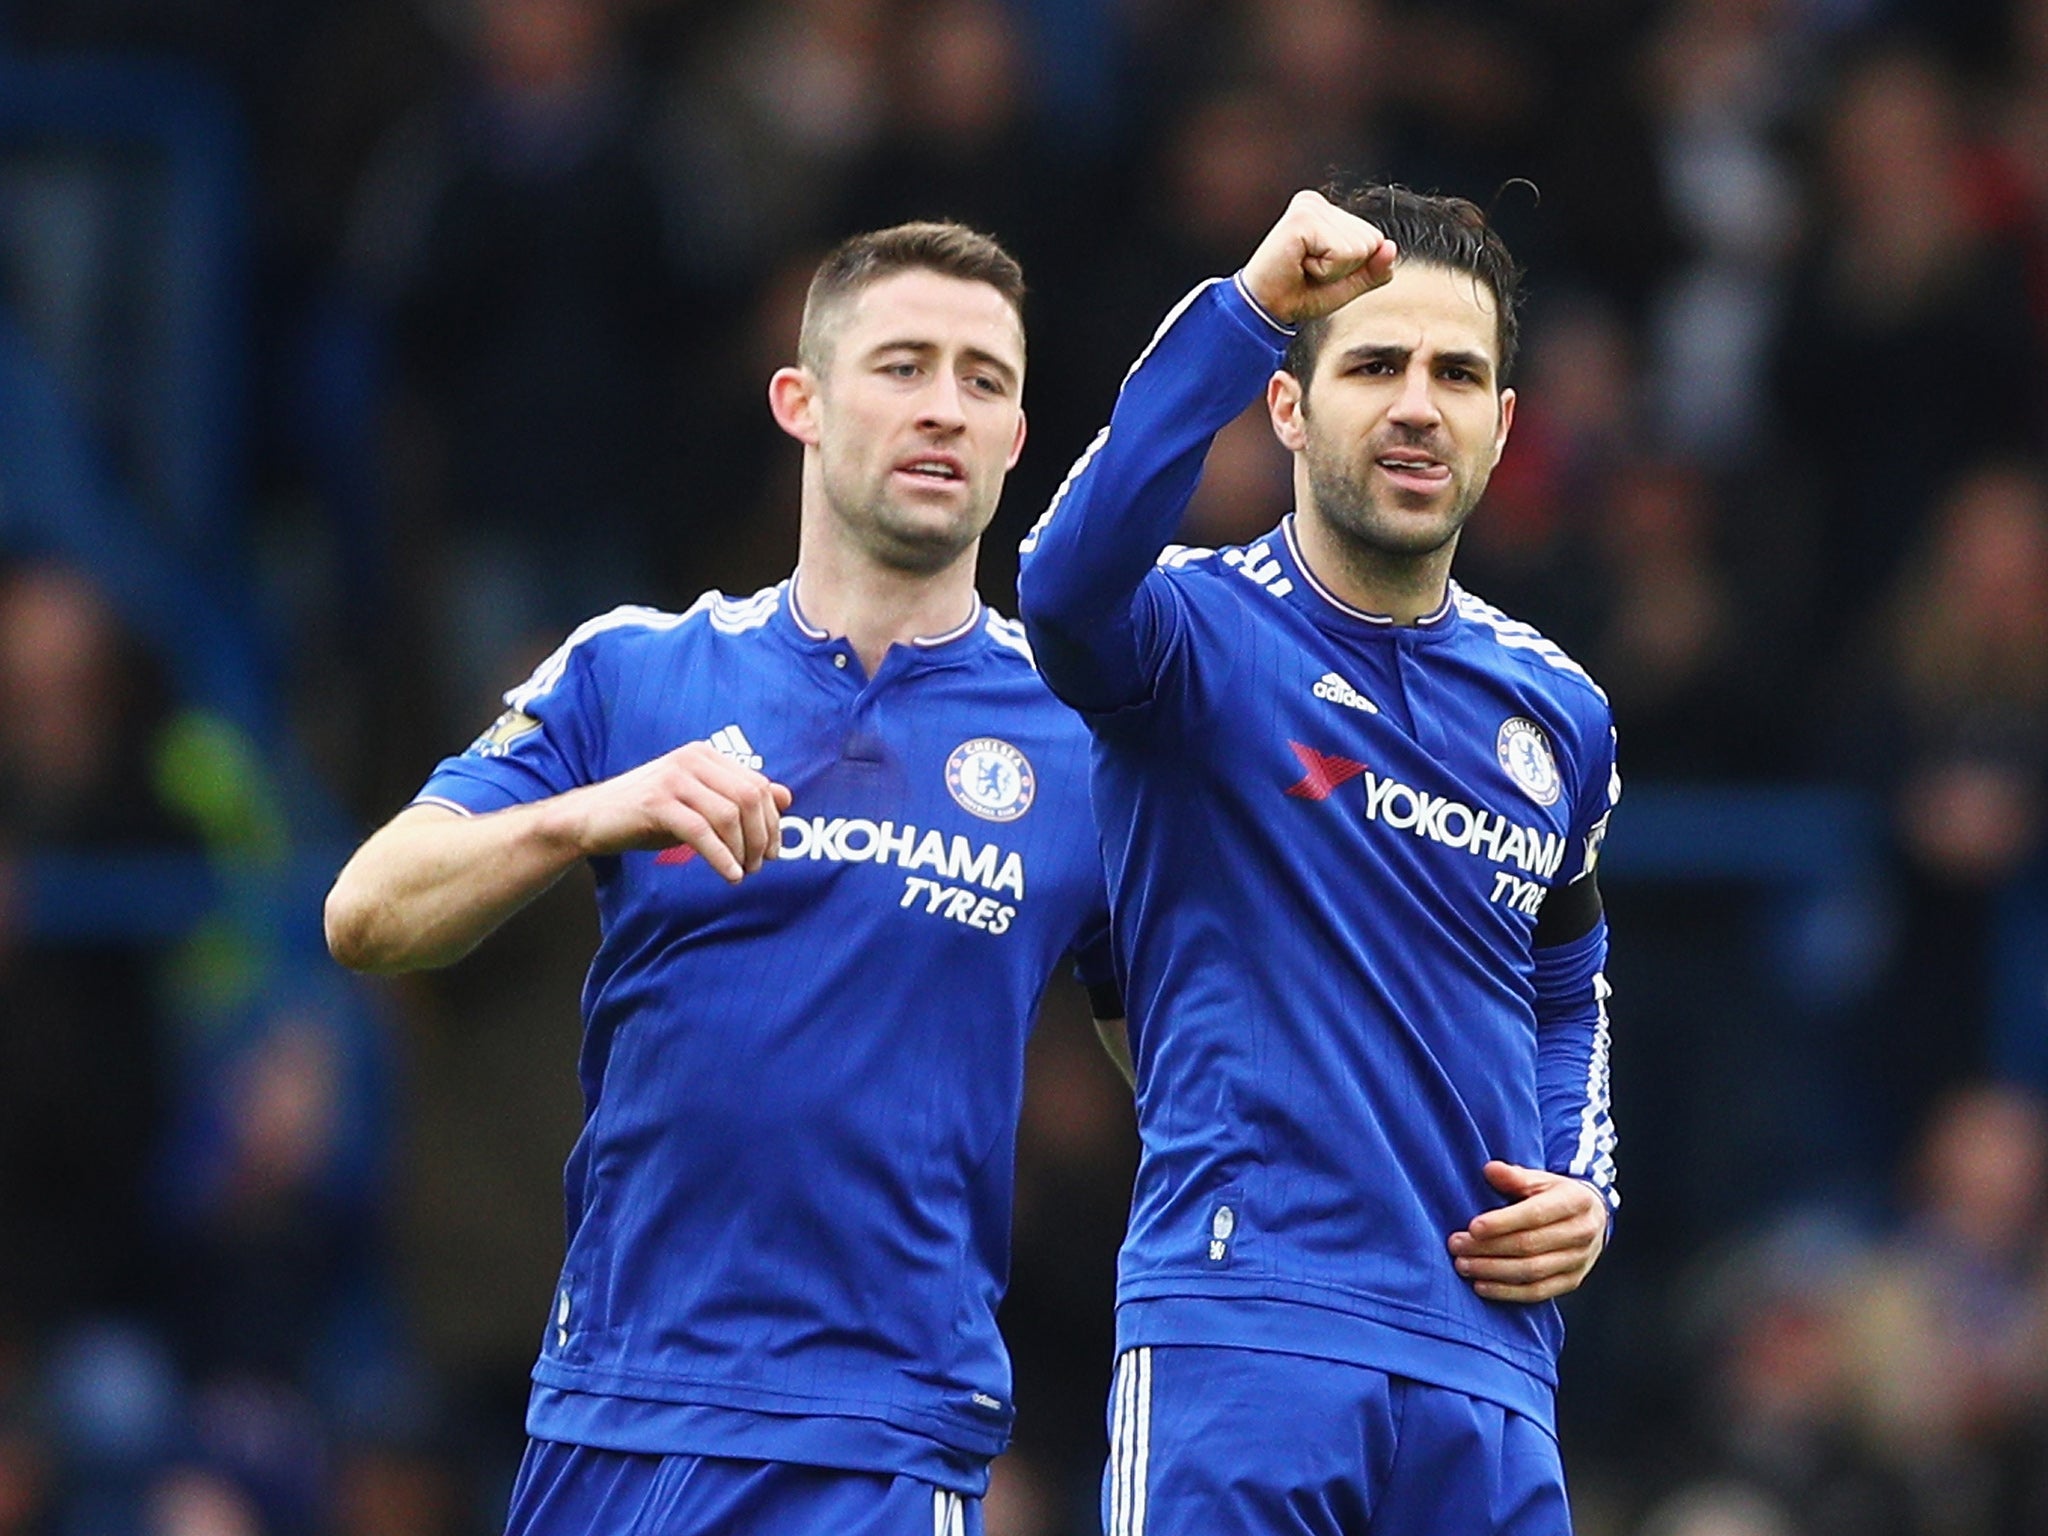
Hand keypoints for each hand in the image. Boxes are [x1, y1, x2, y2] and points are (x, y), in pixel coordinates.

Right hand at [558, 740, 792, 881]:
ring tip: (742, 871)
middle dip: (762, 836)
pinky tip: (730, 875)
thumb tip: (786, 796)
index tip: (772, 850)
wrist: (591, 818)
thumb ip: (739, 797)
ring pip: (729, 815)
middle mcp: (692, 759)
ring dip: (743, 850)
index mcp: (705, 756)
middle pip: (749, 798)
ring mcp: (673, 778)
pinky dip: (721, 857)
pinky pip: (702, 832)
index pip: (758, 785)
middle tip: (760, 865)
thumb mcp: (699, 803)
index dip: (773, 820)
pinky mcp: (656, 803)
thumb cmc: (648, 814)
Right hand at [1240, 189, 1397, 324]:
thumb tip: (1392, 247)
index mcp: (1328, 212)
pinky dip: (1326, 269)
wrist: (1265, 308)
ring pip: (1359, 247)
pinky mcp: (1303, 218)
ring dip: (1334, 270)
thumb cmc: (1299, 294)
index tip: (1318, 271)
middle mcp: (1319, 204)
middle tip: (1310, 272)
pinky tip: (1300, 264)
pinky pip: (1342, 252)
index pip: (1373, 239)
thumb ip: (1373, 269)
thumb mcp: (1346, 285)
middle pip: (1370, 240)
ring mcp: (1310, 208)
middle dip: (1346, 268)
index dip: (1352, 268)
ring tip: (1303, 268)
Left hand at [1447, 1161, 1607, 1303]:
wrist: (1593, 1218)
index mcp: (1575, 1202)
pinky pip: (1537, 1292)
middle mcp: (1580, 1233)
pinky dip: (1507, 1292)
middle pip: (1529, 1246)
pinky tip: (1481, 1286)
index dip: (1502, 1222)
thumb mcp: (1541, 1179)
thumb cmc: (1557, 1195)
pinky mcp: (1572, 1281)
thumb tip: (1490, 1170)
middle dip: (1489, 1248)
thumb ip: (1515, 1177)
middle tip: (1457, 1245)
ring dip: (1493, 1271)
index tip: (1473, 1227)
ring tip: (1463, 1265)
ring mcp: (1578, 1260)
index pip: (1535, 1215)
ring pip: (1531, 1271)